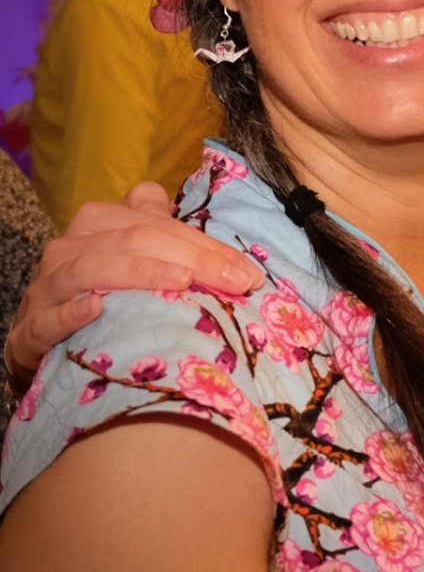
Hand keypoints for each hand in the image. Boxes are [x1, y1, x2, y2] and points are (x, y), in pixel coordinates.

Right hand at [4, 183, 261, 389]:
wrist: (50, 348)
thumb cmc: (109, 301)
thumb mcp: (140, 263)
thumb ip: (171, 241)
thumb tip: (224, 249)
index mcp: (101, 224)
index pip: (158, 222)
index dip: (205, 244)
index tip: (247, 273)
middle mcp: (72, 247)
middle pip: (135, 239)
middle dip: (193, 258)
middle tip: (236, 283)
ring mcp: (48, 287)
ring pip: (91, 267)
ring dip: (140, 273)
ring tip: (183, 281)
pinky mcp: (29, 331)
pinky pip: (47, 319)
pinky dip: (71, 313)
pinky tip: (97, 310)